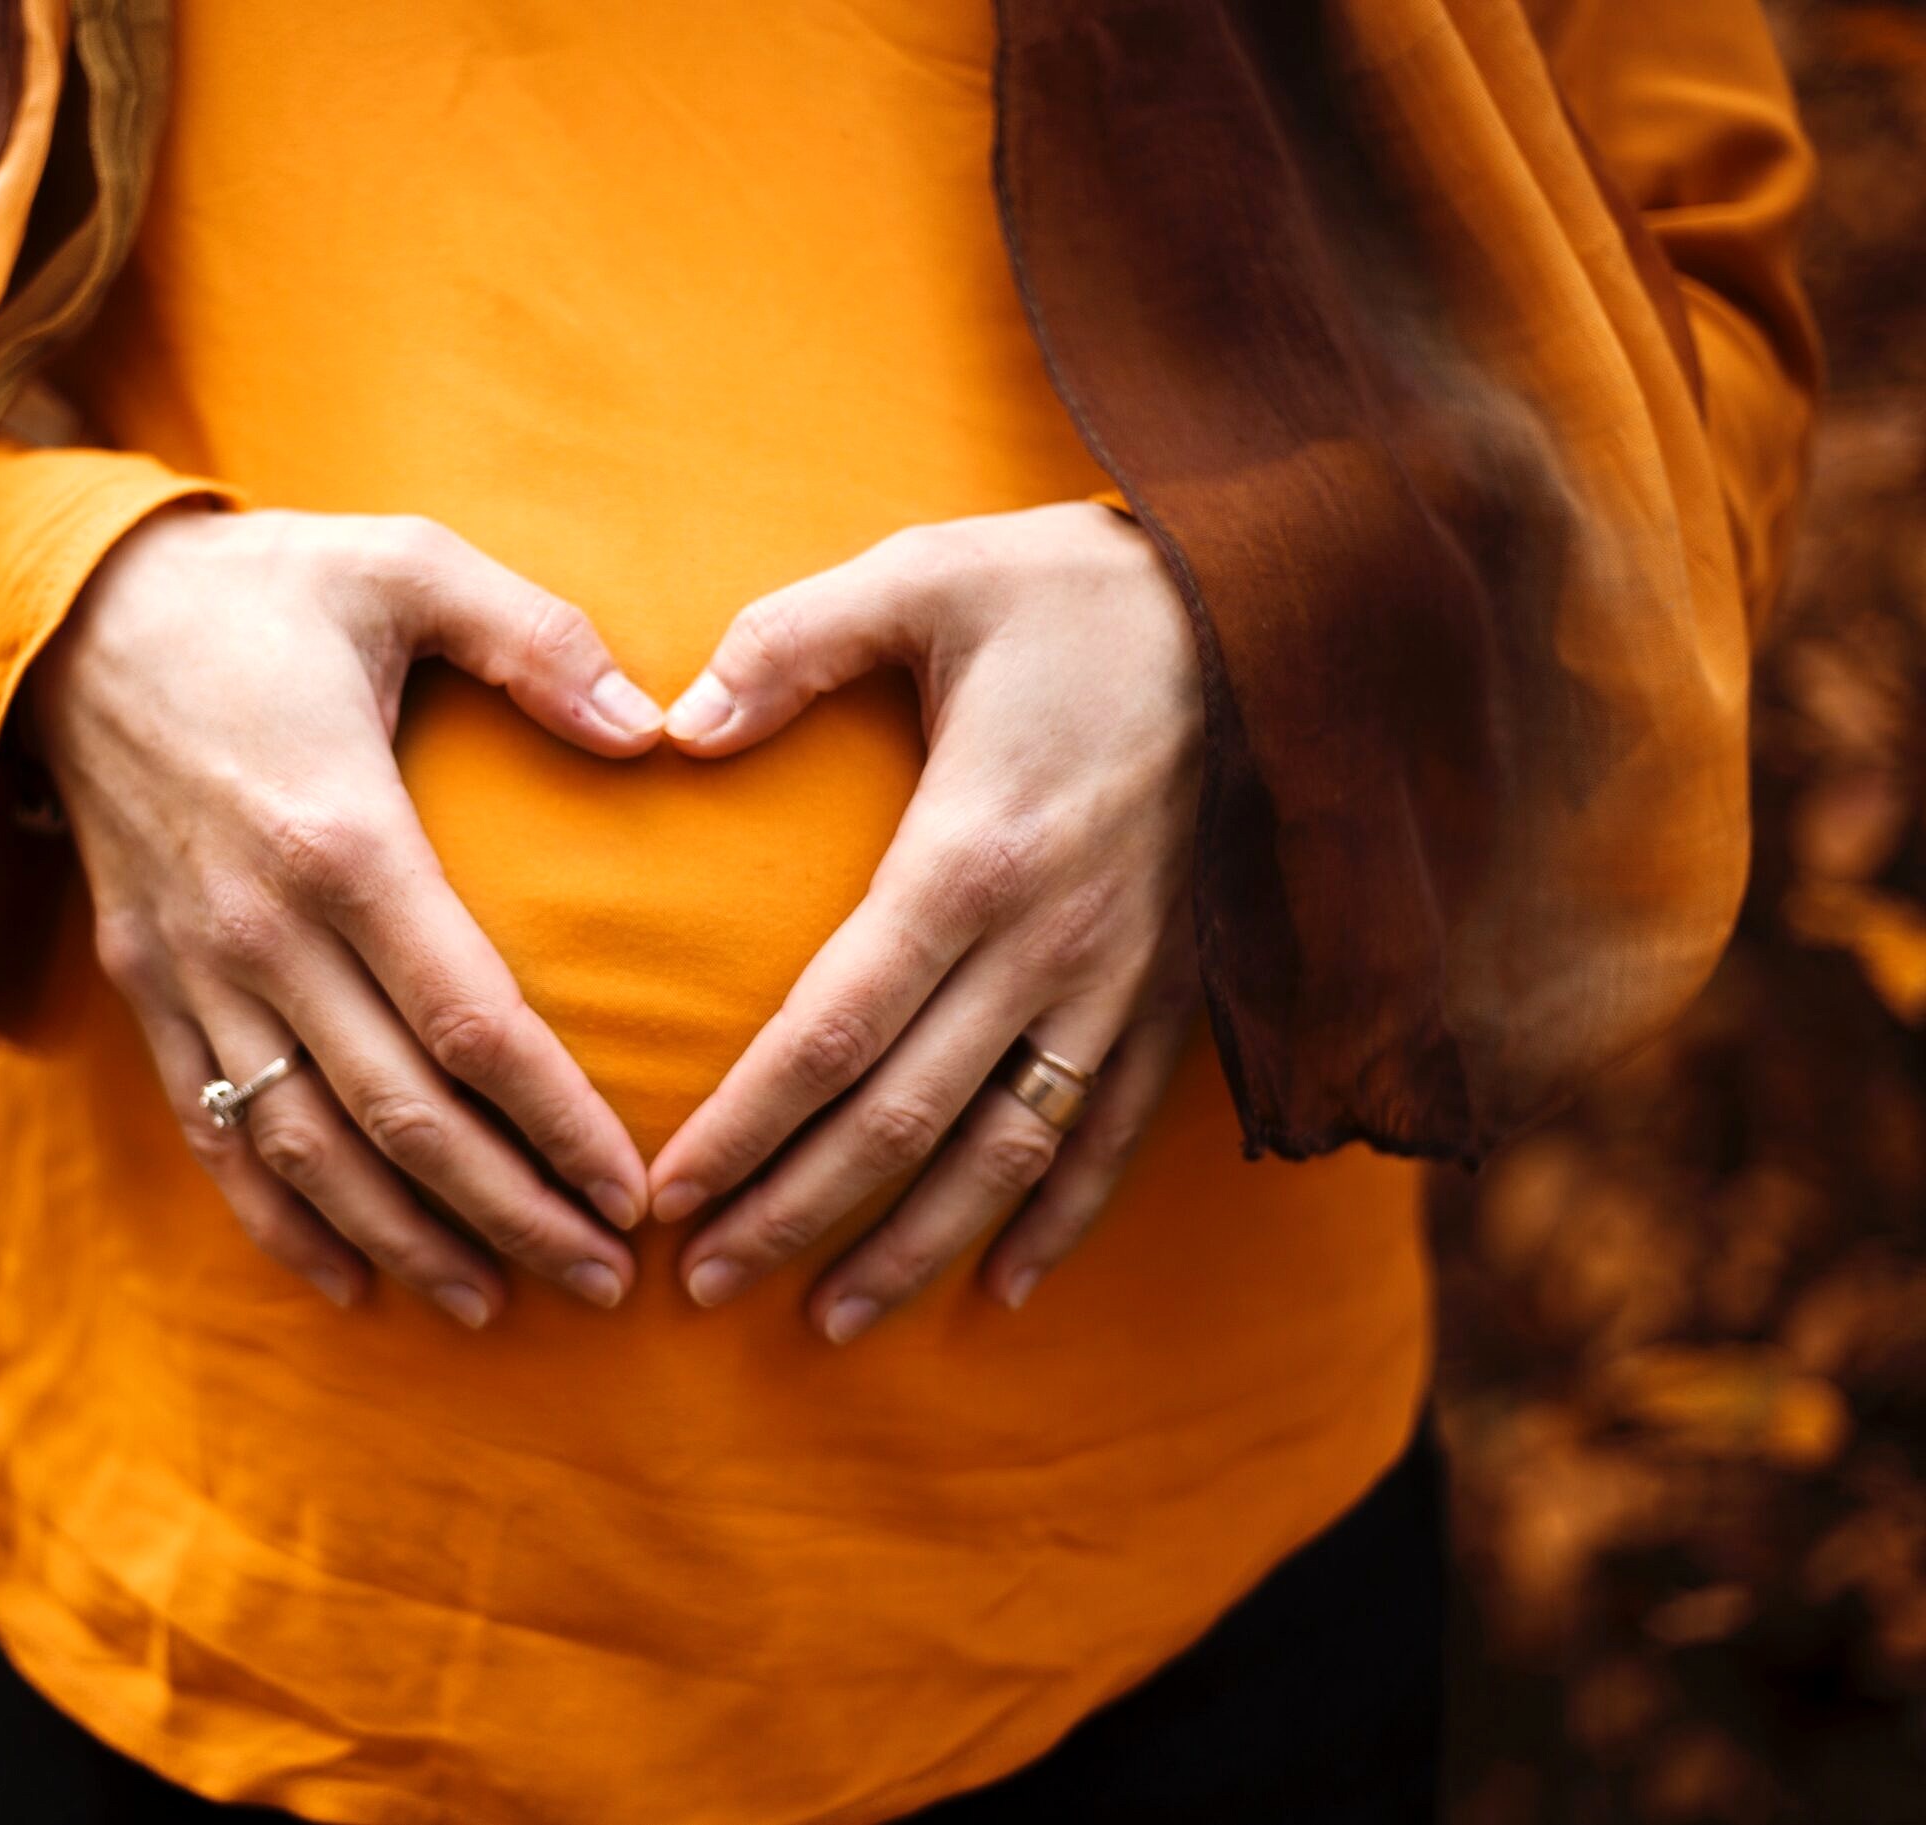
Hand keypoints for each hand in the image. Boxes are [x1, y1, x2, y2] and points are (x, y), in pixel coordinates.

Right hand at [27, 506, 666, 1327]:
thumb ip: (537, 637)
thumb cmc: (262, 589)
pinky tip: (349, 1284)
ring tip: (498, 1304)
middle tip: (605, 1281)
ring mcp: (194, 972)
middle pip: (400, 1118)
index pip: (470, 1024)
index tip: (634, 1190)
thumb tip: (656, 730)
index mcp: (343, 837)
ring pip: (307, 1151)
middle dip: (510, 1214)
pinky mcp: (147, 988)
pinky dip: (279, 1222)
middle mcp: (262, 930)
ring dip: (406, 1241)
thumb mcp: (404, 563)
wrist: (67, 613)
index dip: (557, 1123)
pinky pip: (212, 1134)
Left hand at [649, 500, 1204, 1341]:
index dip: (746, 1129)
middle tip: (703, 1286)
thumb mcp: (924, 576)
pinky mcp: (1178, 993)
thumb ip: (789, 644)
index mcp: (970, 856)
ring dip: (915, 1246)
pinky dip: (1059, 1219)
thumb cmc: (1078, 591)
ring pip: (1008, 1154)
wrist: (1283, 607)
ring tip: (829, 1322)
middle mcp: (1049, 945)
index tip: (670, 1197)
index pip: (833, 1034)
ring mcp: (1124, 983)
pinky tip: (1002, 1288)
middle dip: (797, 1214)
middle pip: (904, 1120)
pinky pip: (1114, 1133)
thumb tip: (674, 723)